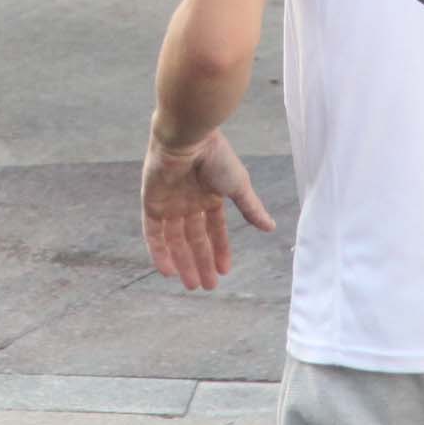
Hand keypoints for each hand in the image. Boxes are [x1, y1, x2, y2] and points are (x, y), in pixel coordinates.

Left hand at [140, 130, 275, 291]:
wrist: (188, 137)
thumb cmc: (216, 157)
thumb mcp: (239, 186)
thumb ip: (251, 209)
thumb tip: (271, 228)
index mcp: (209, 195)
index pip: (214, 228)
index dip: (220, 249)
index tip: (225, 271)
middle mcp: (189, 201)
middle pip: (194, 238)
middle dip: (201, 262)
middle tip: (208, 287)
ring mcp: (170, 202)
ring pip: (175, 240)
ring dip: (183, 262)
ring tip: (192, 285)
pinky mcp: (152, 202)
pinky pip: (153, 233)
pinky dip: (159, 252)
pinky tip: (168, 272)